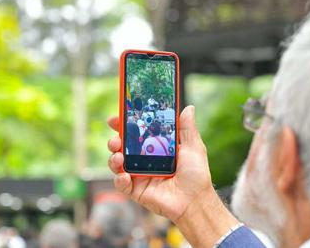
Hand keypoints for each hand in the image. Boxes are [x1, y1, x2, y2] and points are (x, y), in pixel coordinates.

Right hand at [107, 106, 211, 221]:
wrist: (194, 201)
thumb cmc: (196, 175)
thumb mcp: (193, 147)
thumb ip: (187, 128)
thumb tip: (189, 108)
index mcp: (157, 147)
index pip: (138, 132)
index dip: (126, 124)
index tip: (118, 117)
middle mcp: (145, 159)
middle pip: (123, 146)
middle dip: (115, 140)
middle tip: (115, 139)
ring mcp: (139, 174)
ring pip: (117, 163)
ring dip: (113, 158)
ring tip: (118, 157)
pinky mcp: (136, 190)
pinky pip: (121, 183)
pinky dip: (119, 178)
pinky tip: (125, 176)